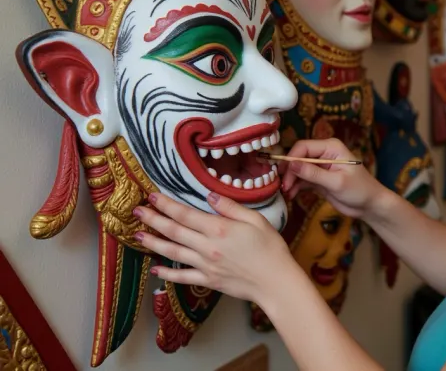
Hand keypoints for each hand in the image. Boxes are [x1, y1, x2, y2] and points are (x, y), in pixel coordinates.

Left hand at [133, 192, 293, 304]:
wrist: (276, 282)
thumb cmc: (271, 249)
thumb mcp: (256, 220)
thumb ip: (231, 207)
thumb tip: (210, 195)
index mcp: (219, 229)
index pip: (186, 214)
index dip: (167, 204)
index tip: (152, 196)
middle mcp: (207, 247)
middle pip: (174, 231)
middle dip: (153, 219)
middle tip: (136, 211)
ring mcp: (206, 266)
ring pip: (173, 252)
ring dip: (153, 243)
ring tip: (138, 235)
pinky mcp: (208, 280)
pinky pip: (182, 277)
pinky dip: (167, 274)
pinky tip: (155, 269)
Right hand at [280, 138, 387, 218]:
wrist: (369, 205)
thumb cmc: (359, 190)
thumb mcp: (336, 182)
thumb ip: (314, 173)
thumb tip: (292, 164)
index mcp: (331, 147)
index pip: (304, 147)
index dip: (291, 159)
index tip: (284, 174)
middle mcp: (324, 154)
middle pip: (298, 158)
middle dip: (289, 171)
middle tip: (284, 187)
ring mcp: (320, 167)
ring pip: (298, 169)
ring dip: (291, 180)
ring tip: (286, 192)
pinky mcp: (318, 179)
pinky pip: (302, 179)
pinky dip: (295, 186)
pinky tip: (291, 195)